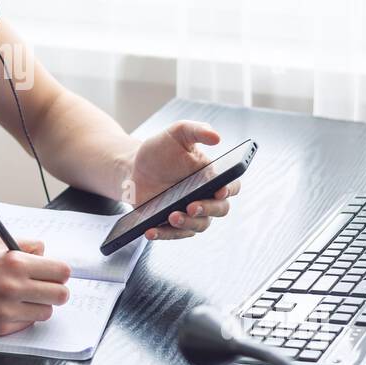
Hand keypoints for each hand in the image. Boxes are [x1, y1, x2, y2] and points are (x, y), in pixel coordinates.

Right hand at [0, 237, 71, 335]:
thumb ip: (22, 245)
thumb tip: (44, 252)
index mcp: (14, 262)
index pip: (61, 271)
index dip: (58, 272)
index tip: (53, 273)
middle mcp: (14, 287)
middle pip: (61, 295)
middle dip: (54, 290)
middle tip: (43, 287)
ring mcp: (8, 310)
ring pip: (46, 312)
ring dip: (39, 305)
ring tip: (21, 298)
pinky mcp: (0, 328)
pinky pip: (27, 324)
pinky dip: (22, 317)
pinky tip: (5, 307)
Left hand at [126, 120, 241, 241]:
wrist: (134, 167)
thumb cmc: (160, 149)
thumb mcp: (177, 133)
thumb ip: (197, 130)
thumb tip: (217, 137)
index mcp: (212, 176)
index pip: (231, 185)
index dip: (229, 189)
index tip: (220, 190)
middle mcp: (206, 196)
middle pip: (219, 210)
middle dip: (207, 209)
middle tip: (191, 205)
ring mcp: (190, 213)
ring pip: (198, 225)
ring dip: (187, 223)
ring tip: (171, 216)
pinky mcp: (172, 224)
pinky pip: (173, 234)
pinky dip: (163, 234)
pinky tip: (150, 231)